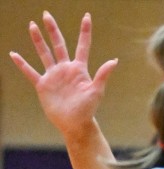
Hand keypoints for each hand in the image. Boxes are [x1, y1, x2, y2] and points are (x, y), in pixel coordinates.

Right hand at [10, 12, 117, 137]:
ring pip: (44, 53)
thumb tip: (114, 60)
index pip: (83, 45)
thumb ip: (103, 75)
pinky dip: (22, 64)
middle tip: (46, 14)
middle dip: (52, 30)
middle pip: (58, 44)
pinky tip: (14, 54)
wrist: (75, 124)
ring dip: (38, 40)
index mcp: (79, 69)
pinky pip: (30, 72)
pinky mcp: (43, 85)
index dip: (85, 31)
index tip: (86, 16)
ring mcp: (53, 76)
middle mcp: (65, 69)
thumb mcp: (96, 91)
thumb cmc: (88, 109)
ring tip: (32, 25)